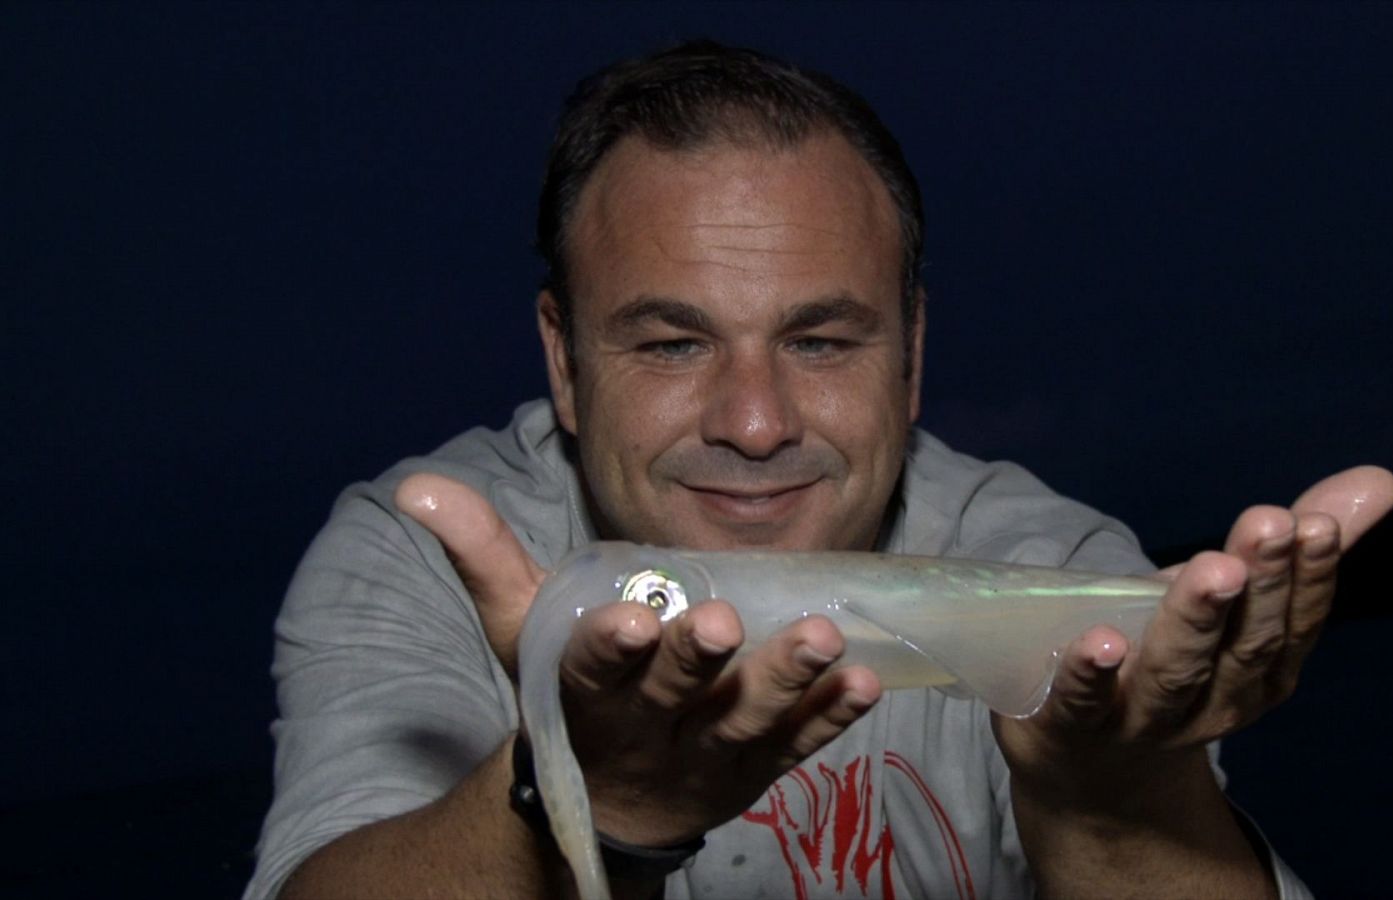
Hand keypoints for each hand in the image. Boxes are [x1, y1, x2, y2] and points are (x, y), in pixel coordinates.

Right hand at [395, 474, 882, 846]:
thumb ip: (481, 554)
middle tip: (719, 623)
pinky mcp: (759, 768)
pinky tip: (867, 683)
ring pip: (747, 723)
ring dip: (784, 683)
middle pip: (674, 697)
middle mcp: (648, 728)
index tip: (632, 620)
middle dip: (695, 663)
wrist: (614, 796)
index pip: (594, 670)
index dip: (612, 648)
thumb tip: (415, 485)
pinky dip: (832, 719)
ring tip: (822, 638)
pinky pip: (799, 746)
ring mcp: (709, 754)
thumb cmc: (568, 693)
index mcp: (588, 691)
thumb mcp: (519, 628)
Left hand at [993, 465, 1392, 803]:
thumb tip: (1379, 481)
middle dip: (1260, 584)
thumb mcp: (1231, 604)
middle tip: (1270, 523)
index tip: (1314, 523)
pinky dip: (1091, 674)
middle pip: (1243, 645)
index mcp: (1261, 673)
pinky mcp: (1074, 724)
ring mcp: (1143, 720)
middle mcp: (1214, 703)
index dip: (1308, 575)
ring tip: (1211, 571)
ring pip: (1173, 673)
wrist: (1093, 765)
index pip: (1294, 623)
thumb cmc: (1174, 662)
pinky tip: (1098, 641)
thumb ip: (1293, 546)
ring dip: (1192, 620)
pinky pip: (1082, 702)